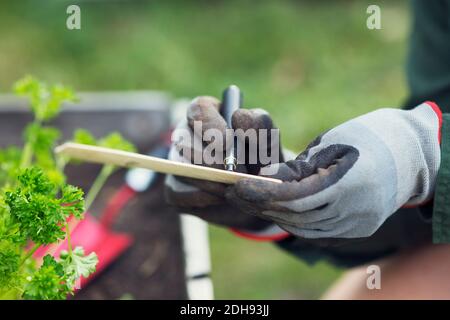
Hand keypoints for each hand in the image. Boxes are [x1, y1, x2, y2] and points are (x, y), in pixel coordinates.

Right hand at [164, 96, 284, 229]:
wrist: (258, 194)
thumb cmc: (262, 161)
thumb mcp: (268, 141)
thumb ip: (260, 125)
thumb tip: (238, 115)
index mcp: (208, 114)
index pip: (198, 109)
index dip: (209, 125)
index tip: (227, 143)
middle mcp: (187, 134)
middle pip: (184, 141)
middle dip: (211, 161)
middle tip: (233, 174)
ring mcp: (177, 161)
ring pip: (181, 169)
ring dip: (210, 182)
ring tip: (232, 187)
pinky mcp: (175, 188)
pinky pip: (176, 193)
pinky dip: (201, 198)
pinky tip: (219, 198)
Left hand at [227, 102, 441, 237]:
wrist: (413, 154)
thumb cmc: (370, 135)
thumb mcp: (332, 142)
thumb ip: (300, 166)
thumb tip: (265, 179)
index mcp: (349, 182)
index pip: (294, 196)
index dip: (261, 193)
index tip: (235, 187)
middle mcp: (355, 210)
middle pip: (295, 215)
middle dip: (260, 204)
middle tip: (233, 193)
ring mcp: (358, 224)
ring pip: (303, 227)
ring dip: (274, 213)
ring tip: (251, 199)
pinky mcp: (358, 228)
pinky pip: (317, 230)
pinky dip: (294, 219)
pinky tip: (277, 207)